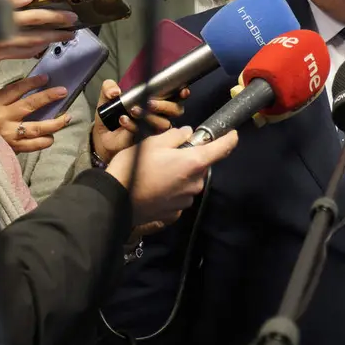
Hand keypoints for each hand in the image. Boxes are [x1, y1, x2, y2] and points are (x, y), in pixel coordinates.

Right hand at [0, 0, 76, 66]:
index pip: (35, 17)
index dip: (55, 16)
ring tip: (59, 37)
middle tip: (71, 30)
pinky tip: (38, 46)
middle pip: (36, 36)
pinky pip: (17, 56)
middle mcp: (0, 38)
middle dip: (57, 33)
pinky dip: (31, 50)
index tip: (70, 16)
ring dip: (46, 43)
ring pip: (29, 49)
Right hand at [0, 74, 72, 152]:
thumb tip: (35, 88)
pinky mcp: (13, 148)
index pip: (16, 89)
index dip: (32, 82)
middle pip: (30, 105)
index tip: (46, 78)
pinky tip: (51, 137)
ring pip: (37, 128)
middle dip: (48, 97)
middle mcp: (2, 119)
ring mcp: (8, 135)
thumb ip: (9, 99)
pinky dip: (45, 141)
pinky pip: (34, 145)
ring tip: (66, 117)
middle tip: (62, 92)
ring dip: (55, 123)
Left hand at [91, 79, 190, 164]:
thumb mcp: (107, 97)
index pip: (176, 96)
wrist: (103, 135)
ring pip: (163, 123)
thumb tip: (115, 92)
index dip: (182, 93)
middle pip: (176, 110)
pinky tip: (124, 120)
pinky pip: (146, 132)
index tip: (182, 91)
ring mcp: (155, 129)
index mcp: (157, 100)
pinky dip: (134, 125)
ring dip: (149, 115)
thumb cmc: (111, 115)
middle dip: (165, 105)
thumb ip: (109, 88)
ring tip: (133, 110)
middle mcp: (160, 114)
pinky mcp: (147, 141)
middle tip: (150, 102)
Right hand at [107, 126, 239, 226]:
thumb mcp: (152, 142)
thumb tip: (188, 135)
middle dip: (191, 156)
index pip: (222, 149)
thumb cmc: (133, 168)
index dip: (229, 138)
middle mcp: (195, 183)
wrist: (113, 201)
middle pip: (202, 164)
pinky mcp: (175, 212)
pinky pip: (180, 193)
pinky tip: (156, 185)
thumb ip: (176, 136)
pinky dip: (173, 187)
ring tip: (158, 170)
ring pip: (191, 180)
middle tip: (170, 152)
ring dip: (181, 173)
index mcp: (194, 163)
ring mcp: (186, 199)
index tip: (231, 133)